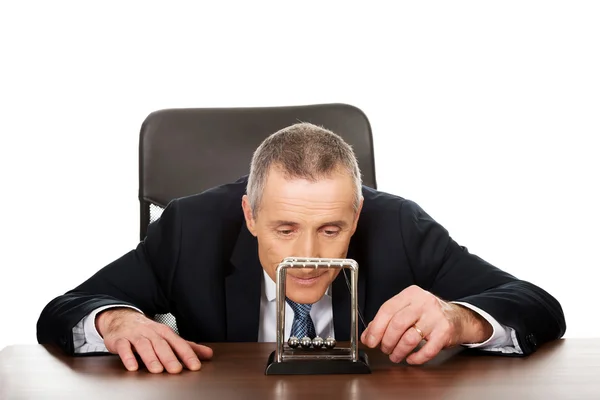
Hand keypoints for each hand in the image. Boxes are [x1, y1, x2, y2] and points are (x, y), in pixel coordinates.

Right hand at [96, 308, 212, 373]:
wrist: (122, 319)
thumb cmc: (148, 331)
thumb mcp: (168, 337)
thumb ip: (187, 347)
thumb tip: (208, 354)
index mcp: (165, 332)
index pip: (178, 343)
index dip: (187, 354)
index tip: (195, 366)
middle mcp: (151, 332)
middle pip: (161, 344)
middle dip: (169, 357)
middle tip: (176, 370)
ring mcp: (135, 335)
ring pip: (144, 346)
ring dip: (150, 358)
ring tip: (157, 370)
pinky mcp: (120, 340)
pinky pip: (124, 347)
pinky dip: (128, 357)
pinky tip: (132, 367)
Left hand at [360, 285, 491, 364]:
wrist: (458, 317)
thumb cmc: (428, 314)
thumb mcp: (407, 310)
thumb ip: (386, 321)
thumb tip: (367, 336)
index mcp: (410, 294)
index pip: (387, 310)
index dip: (375, 328)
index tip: (370, 340)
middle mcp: (423, 302)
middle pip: (397, 324)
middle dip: (386, 341)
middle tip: (384, 349)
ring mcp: (435, 316)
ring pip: (410, 338)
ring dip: (398, 351)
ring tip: (395, 356)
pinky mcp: (445, 331)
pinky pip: (427, 350)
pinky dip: (416, 358)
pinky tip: (411, 359)